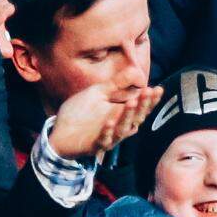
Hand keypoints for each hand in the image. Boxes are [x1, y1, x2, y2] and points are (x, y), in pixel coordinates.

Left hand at [48, 82, 162, 162]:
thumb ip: (116, 84)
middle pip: (136, 118)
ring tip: (132, 102)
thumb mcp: (98, 93)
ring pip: (122, 129)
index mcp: (121, 115)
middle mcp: (119, 127)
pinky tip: (109, 121)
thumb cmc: (80, 112)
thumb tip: (136, 71)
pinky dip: (107, 132)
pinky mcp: (94, 146)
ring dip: (128, 116)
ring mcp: (108, 137)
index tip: (158, 88)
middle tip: (149, 92)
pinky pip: (103, 140)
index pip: (141, 108)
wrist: (59, 131)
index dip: (150, 100)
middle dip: (143, 105)